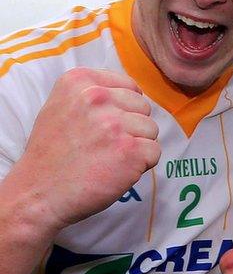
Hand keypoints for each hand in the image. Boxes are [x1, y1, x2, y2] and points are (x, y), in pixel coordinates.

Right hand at [14, 67, 158, 229]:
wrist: (37, 193)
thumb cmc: (52, 153)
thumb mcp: (60, 106)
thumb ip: (93, 93)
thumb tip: (133, 92)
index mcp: (79, 81)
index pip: (130, 86)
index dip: (123, 110)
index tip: (102, 127)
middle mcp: (96, 97)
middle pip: (143, 107)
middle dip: (131, 128)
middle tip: (103, 146)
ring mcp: (114, 123)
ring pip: (151, 129)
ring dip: (136, 147)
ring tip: (107, 158)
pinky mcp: (129, 149)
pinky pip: (154, 152)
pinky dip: (141, 165)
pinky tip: (115, 170)